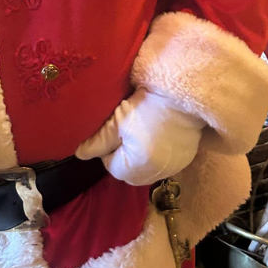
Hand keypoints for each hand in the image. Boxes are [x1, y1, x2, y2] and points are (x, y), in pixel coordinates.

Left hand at [74, 88, 203, 185]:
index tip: (119, 127)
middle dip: (125, 154)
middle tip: (132, 128)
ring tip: (148, 130)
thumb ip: (97, 141)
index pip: (110, 164)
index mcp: (135, 168)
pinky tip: (162, 134)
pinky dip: (160, 152)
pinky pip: (164, 163)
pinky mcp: (186, 159)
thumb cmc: (149, 105)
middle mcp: (155, 174)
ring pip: (146, 168)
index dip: (110, 146)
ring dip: (142, 155)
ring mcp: (173, 168)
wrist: (188, 92)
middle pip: (128, 171)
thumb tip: (79, 154)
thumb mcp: (119, 120)